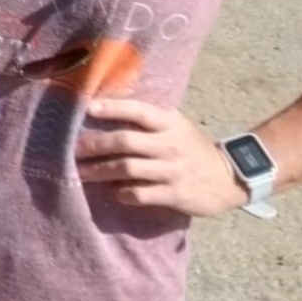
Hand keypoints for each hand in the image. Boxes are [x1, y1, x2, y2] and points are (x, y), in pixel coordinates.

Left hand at [75, 98, 245, 215]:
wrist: (229, 178)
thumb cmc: (191, 147)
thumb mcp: (176, 126)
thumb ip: (148, 119)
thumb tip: (104, 106)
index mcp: (169, 123)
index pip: (139, 110)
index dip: (114, 107)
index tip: (88, 107)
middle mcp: (169, 145)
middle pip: (126, 141)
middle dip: (96, 144)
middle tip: (72, 148)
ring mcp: (172, 170)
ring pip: (128, 169)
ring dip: (100, 171)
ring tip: (80, 173)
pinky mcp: (175, 194)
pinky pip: (141, 194)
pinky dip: (123, 193)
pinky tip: (115, 192)